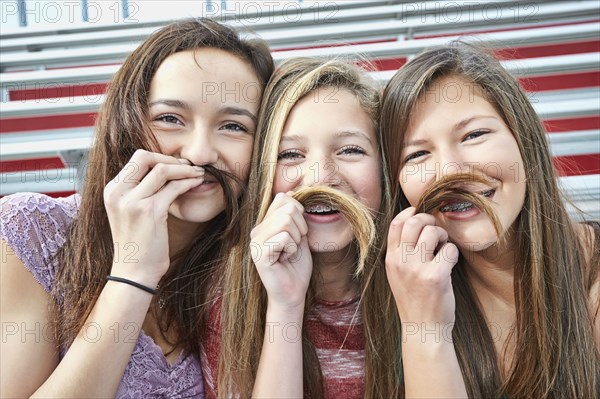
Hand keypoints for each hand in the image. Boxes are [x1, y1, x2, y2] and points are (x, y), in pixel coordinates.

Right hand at [103, 149, 203, 287]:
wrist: (134, 273)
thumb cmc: (138, 245)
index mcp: (112, 190)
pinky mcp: (149, 212)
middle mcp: (118, 192)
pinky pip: (173, 188)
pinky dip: (188, 182)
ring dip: (184, 169)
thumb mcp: (131, 212)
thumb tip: (164, 171)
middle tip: (189, 166)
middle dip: (171, 158)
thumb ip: (140, 191)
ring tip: (198, 173)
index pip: (136, 159)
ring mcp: (132, 201)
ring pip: (162, 170)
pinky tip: (197, 183)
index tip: (177, 164)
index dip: (159, 157)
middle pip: (145, 157)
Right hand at [250, 193, 311, 310]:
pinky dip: (292, 248)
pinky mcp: (259, 254)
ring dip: (296, 238)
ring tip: (289, 252)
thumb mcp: (299, 235)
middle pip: (287, 208)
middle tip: (295, 244)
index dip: (298, 211)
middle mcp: (256, 231)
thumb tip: (291, 193)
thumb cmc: (297, 266)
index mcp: (264, 224)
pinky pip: (284, 237)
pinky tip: (285, 259)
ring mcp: (255, 242)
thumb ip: (295, 216)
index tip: (299, 231)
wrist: (293, 293)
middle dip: (300, 226)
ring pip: (286, 221)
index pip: (283, 198)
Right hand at [385, 207, 458, 326]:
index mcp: (390, 260)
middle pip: (414, 222)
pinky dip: (453, 253)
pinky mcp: (436, 276)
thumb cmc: (414, 301)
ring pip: (433, 232)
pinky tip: (449, 264)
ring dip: (443, 236)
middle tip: (436, 231)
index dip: (409, 213)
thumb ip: (402, 253)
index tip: (418, 212)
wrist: (423, 330)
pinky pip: (449, 249)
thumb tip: (415, 223)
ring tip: (443, 249)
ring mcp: (417, 269)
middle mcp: (401, 262)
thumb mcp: (398, 275)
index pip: (395, 224)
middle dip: (429, 220)